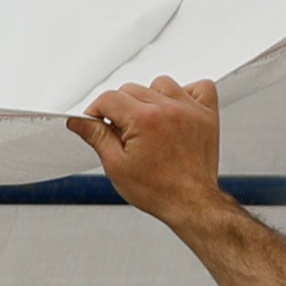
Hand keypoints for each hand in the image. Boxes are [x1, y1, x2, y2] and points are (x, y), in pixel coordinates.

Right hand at [70, 75, 224, 218]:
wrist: (189, 202)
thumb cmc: (157, 189)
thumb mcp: (116, 165)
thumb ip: (96, 136)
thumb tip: (79, 121)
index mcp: (143, 120)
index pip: (109, 98)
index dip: (96, 110)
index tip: (96, 121)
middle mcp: (167, 109)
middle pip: (132, 89)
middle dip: (120, 108)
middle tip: (122, 133)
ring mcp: (190, 109)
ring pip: (161, 84)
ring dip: (149, 98)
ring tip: (148, 122)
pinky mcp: (207, 114)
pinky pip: (199, 87)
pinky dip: (186, 93)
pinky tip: (175, 110)